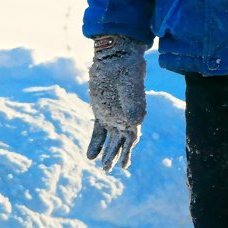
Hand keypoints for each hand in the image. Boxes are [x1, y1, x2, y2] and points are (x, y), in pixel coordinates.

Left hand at [86, 35, 147, 170]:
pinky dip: (95, 144)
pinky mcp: (101, 113)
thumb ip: (132, 100)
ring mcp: (113, 116)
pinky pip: (98, 132)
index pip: (133, 135)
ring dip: (107, 153)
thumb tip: (135, 122)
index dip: (129, 150)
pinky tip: (90, 156)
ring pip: (111, 140)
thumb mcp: (129, 83)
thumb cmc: (125, 68)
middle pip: (122, 141)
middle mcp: (127, 117)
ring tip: (102, 168)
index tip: (123, 164)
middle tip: (108, 169)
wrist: (114, 57)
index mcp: (137, 112)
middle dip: (116, 156)